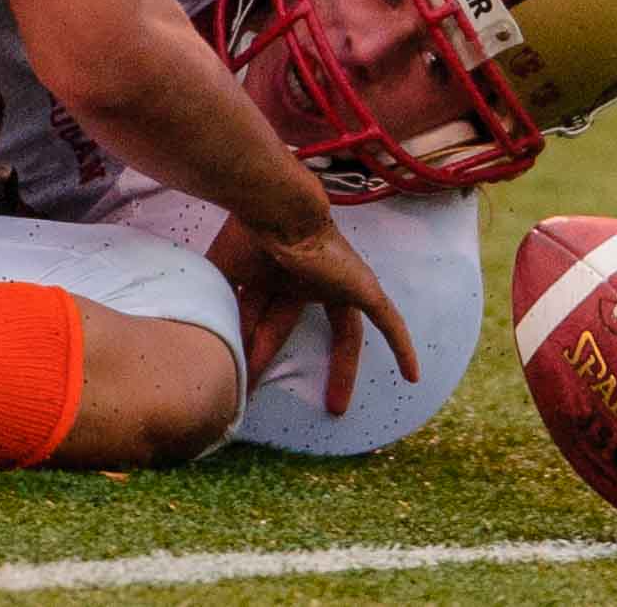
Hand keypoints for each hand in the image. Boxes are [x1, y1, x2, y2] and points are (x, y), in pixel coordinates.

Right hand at [207, 214, 410, 412]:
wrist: (277, 208)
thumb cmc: (247, 238)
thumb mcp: (222, 280)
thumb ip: (216, 310)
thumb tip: (203, 349)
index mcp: (272, 272)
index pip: (261, 314)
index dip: (250, 342)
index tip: (238, 371)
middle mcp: (304, 275)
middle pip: (289, 325)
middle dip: (272, 357)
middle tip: (262, 394)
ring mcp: (336, 280)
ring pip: (343, 330)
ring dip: (340, 367)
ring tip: (335, 408)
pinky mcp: (362, 285)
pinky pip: (387, 319)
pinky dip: (400, 345)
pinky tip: (412, 376)